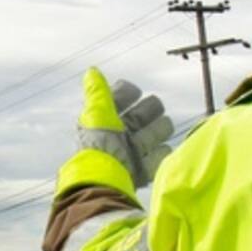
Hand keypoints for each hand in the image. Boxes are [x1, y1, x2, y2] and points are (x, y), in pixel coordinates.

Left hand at [75, 68, 173, 189]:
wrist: (107, 180)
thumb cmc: (100, 144)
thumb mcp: (97, 114)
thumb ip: (97, 93)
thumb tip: (91, 70)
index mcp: (106, 120)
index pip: (122, 97)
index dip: (128, 92)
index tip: (134, 93)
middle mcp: (119, 134)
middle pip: (143, 113)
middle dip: (147, 111)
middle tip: (148, 114)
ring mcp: (132, 151)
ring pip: (155, 132)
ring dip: (157, 130)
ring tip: (152, 133)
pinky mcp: (143, 170)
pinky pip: (160, 155)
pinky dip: (159, 153)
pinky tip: (157, 150)